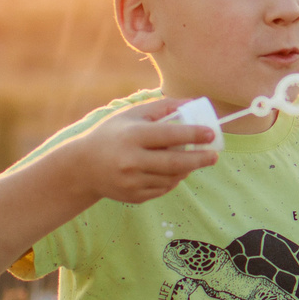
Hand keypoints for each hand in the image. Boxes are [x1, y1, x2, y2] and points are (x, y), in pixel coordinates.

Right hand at [77, 97, 218, 204]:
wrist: (84, 167)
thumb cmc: (112, 135)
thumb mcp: (132, 115)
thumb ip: (162, 108)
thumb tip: (193, 103)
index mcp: (132, 136)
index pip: (168, 135)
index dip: (193, 134)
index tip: (211, 134)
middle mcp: (131, 160)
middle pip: (175, 163)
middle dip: (199, 159)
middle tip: (214, 156)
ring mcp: (132, 181)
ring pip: (171, 178)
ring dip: (186, 170)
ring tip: (191, 161)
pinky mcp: (134, 196)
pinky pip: (163, 189)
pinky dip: (172, 180)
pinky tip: (171, 172)